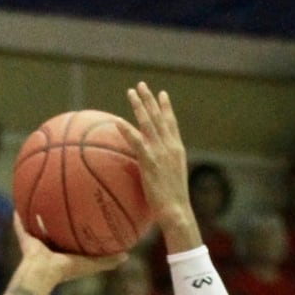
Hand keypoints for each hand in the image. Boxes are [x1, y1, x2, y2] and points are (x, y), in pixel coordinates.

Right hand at [11, 211, 126, 284]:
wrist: (43, 272)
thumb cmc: (67, 269)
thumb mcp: (91, 264)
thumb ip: (107, 261)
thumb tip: (127, 255)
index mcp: (63, 253)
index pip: (70, 237)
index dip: (75, 227)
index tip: (83, 215)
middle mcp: (49, 247)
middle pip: (53, 228)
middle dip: (56, 217)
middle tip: (62, 200)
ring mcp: (35, 243)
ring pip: (36, 225)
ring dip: (37, 214)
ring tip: (39, 197)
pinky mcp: (24, 239)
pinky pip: (20, 226)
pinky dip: (18, 217)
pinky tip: (18, 203)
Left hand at [125, 82, 203, 249]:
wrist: (176, 209)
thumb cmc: (173, 201)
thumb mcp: (171, 179)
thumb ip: (164, 167)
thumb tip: (155, 166)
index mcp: (177, 149)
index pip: (172, 123)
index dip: (166, 108)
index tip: (162, 94)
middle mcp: (170, 146)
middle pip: (159, 117)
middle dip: (150, 99)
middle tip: (142, 85)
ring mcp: (160, 152)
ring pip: (148, 123)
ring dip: (139, 106)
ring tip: (131, 92)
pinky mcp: (150, 161)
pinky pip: (136, 141)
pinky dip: (126, 130)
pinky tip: (117, 120)